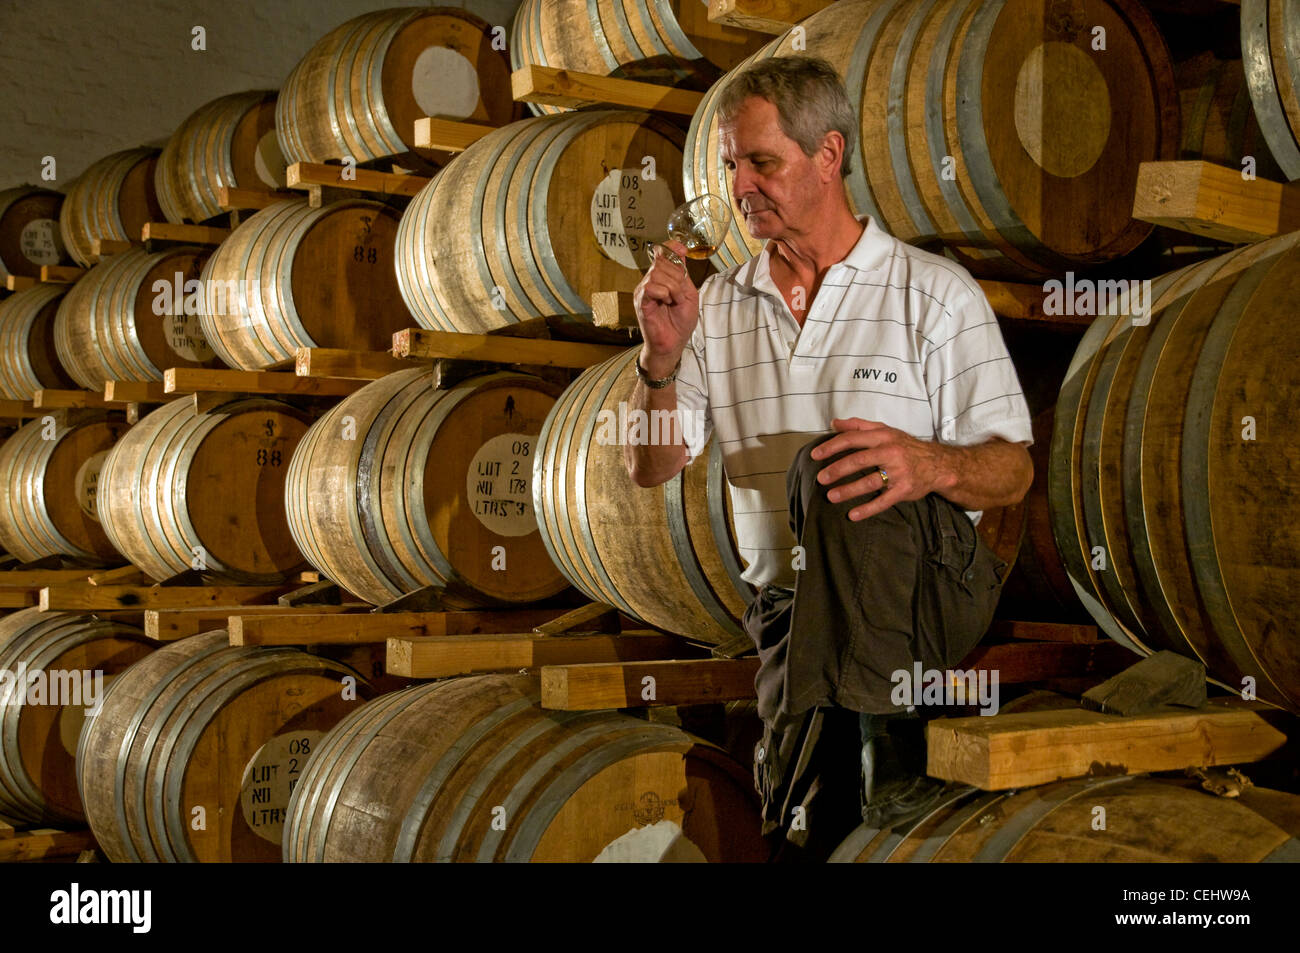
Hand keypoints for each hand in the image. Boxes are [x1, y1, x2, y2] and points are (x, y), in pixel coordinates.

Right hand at [632, 239, 698, 375]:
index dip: (670, 248)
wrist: (673, 343)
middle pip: (662, 262)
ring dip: (672, 287)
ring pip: (657, 274)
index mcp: (662, 278)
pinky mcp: (640, 301)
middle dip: (676, 276)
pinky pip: (650, 287)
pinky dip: (663, 293)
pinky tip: (666, 302)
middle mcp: (650, 281)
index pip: (662, 253)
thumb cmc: (680, 322)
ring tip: (673, 301)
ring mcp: (643, 290)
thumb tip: (680, 249)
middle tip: (679, 295)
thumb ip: (683, 273)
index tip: (681, 250)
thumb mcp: (689, 293)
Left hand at [809, 418, 954, 520]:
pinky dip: (868, 509)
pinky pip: (884, 501)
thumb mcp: (885, 430)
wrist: (938, 464)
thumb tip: (834, 423)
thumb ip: (859, 426)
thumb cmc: (906, 446)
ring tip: (831, 497)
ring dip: (848, 491)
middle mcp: (890, 453)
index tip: (816, 455)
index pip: (853, 439)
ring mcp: (898, 472)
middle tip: (820, 479)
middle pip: (859, 460)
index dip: (832, 447)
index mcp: (883, 437)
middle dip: (837, 470)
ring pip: (870, 482)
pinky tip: (852, 515)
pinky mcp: (904, 490)